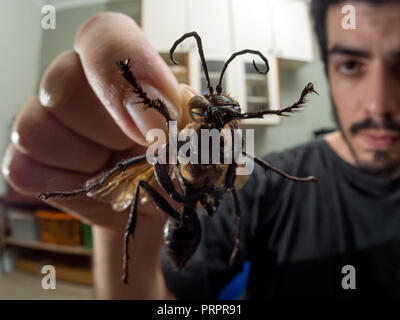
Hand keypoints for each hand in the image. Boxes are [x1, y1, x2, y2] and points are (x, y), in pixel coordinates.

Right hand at [2, 12, 192, 231]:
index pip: (106, 36)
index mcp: (122, 67)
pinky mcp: (28, 157)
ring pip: (38, 126)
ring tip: (116, 171)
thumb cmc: (173, 171)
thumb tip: (174, 101)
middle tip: (139, 152)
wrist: (150, 209)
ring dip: (89, 160)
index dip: (127, 70)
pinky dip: (66, 183)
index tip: (158, 122)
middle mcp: (78, 83)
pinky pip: (26, 164)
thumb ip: (192, 121)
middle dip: (109, 131)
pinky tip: (92, 183)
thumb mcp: (195, 148)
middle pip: (64, 84)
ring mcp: (46, 118)